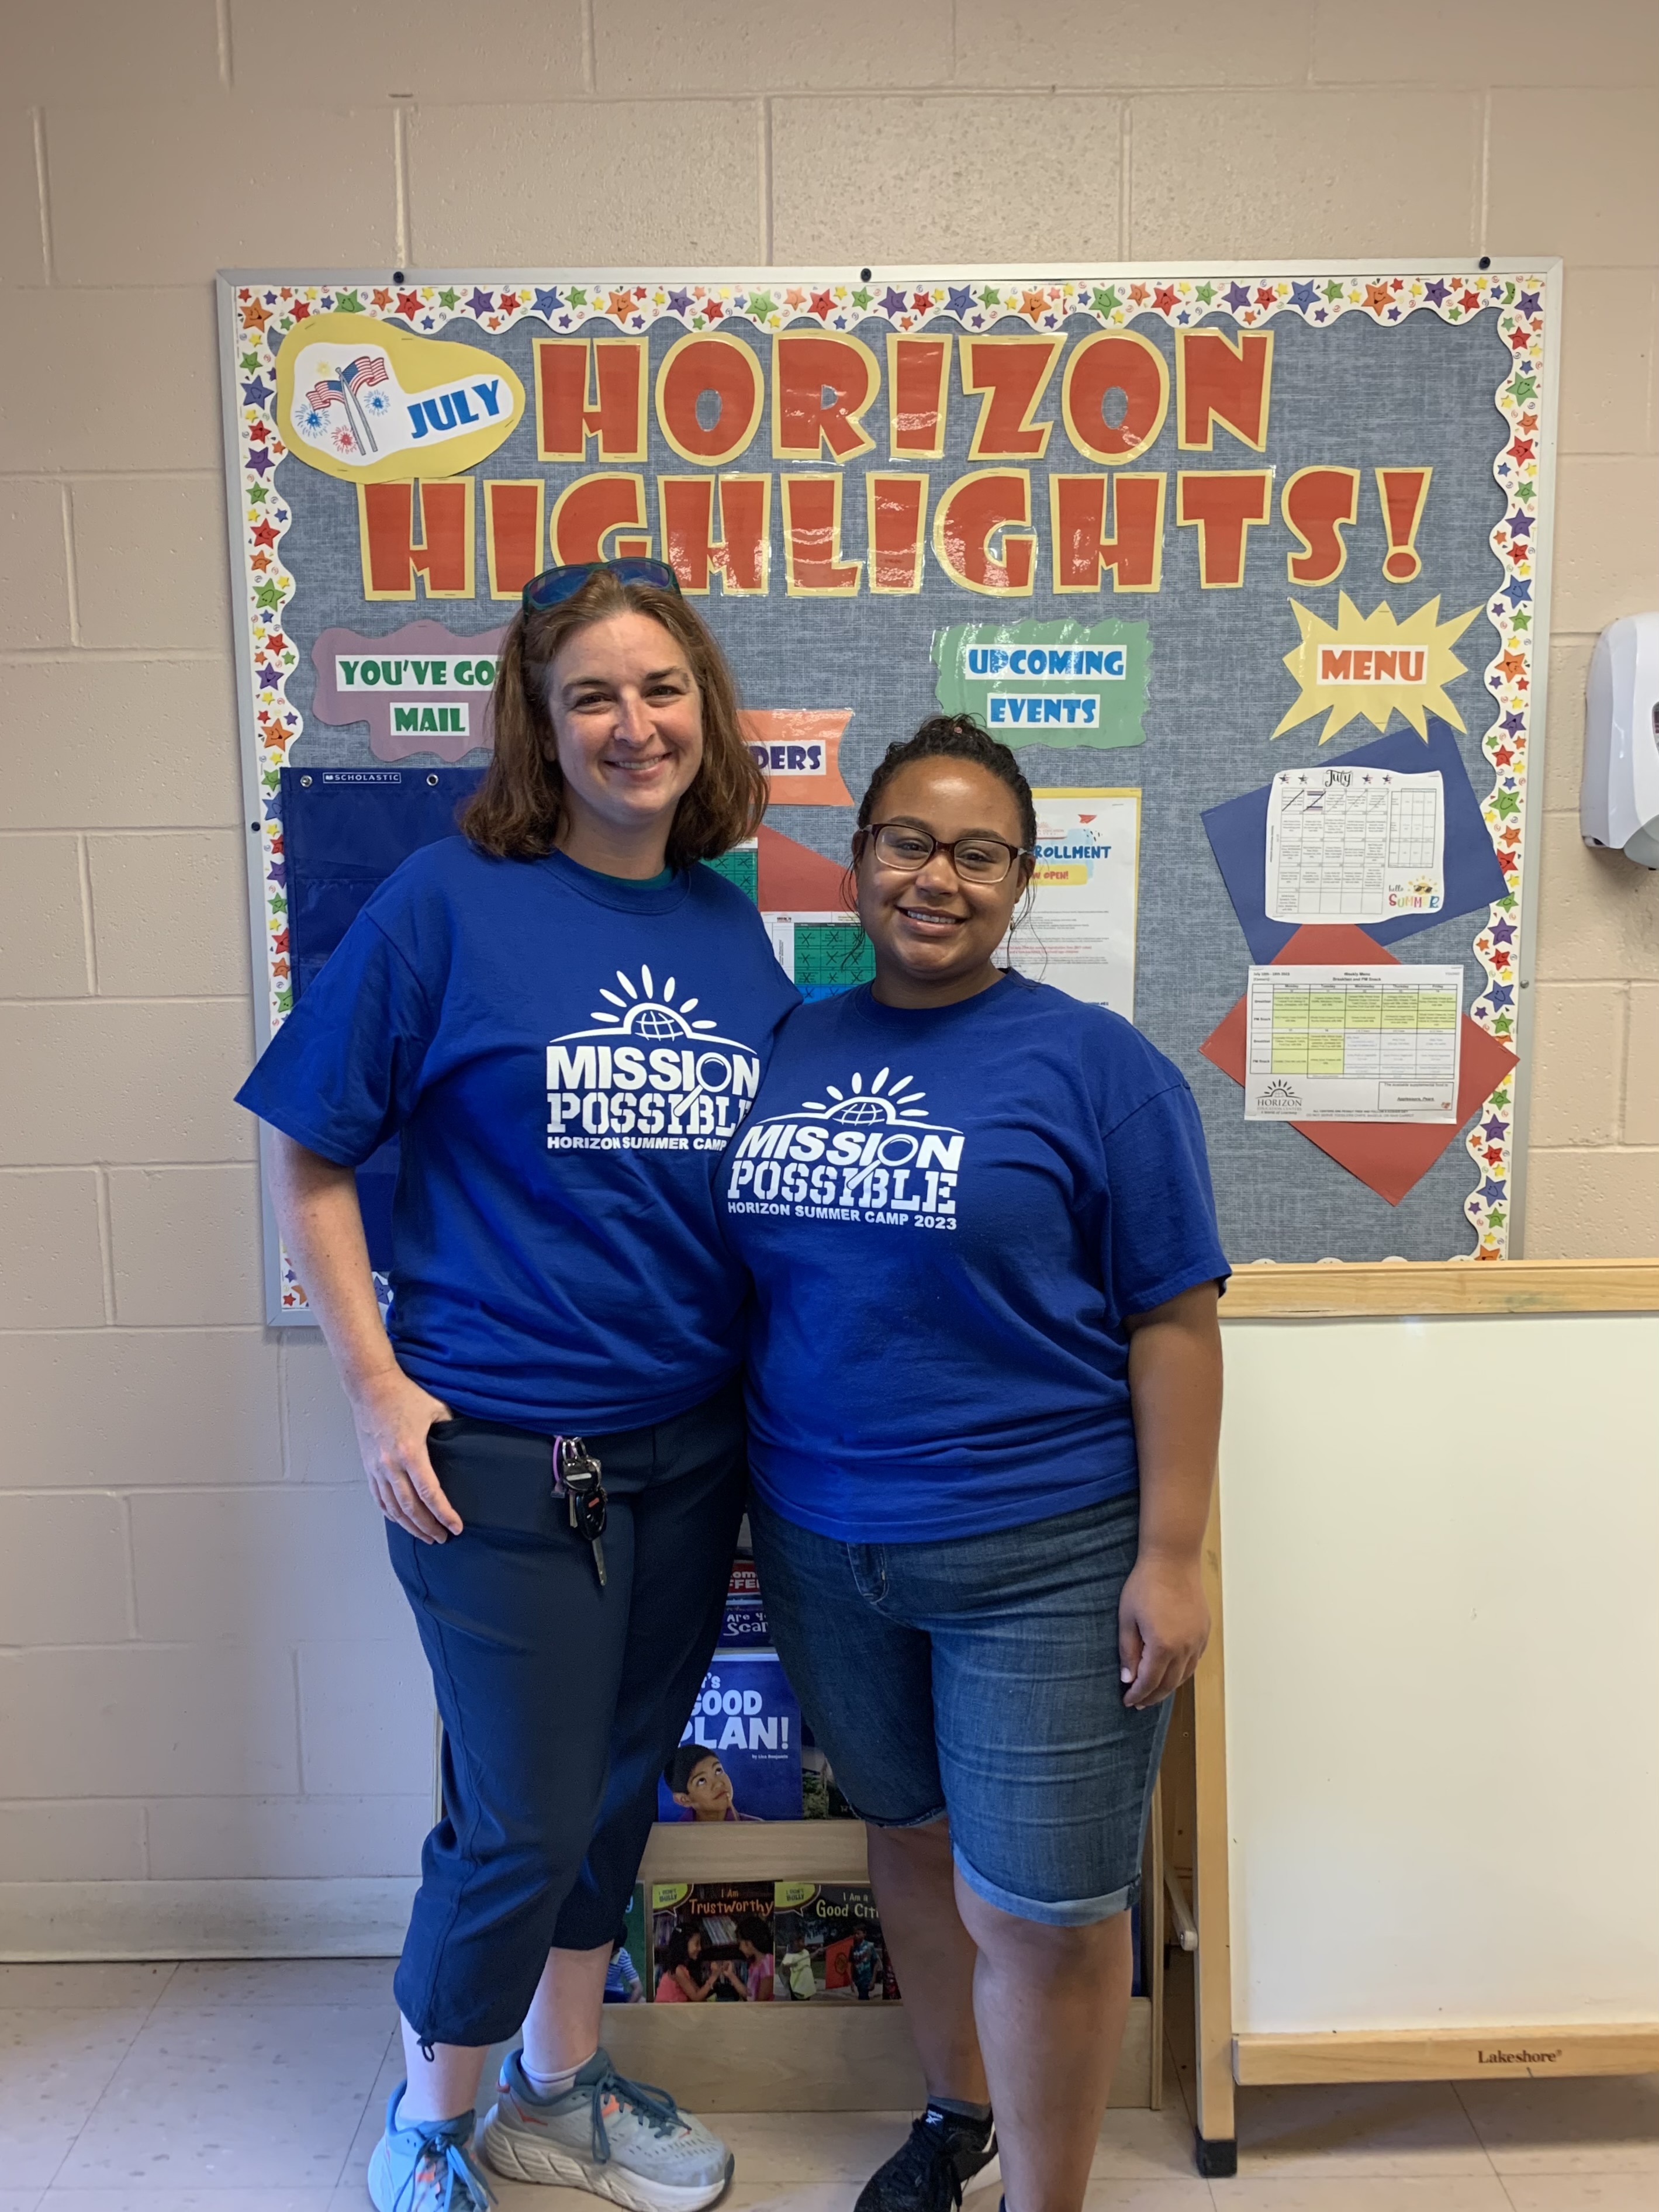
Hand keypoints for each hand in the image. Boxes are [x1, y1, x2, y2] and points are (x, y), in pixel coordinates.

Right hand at [349, 1365, 462, 1543]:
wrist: (371, 1386)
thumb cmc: (404, 1394)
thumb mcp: (437, 1408)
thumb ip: (452, 1428)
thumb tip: (466, 1442)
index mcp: (411, 1452)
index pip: (430, 1493)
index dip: (444, 1513)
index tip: (455, 1527)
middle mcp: (391, 1464)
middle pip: (410, 1507)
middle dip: (428, 1527)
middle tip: (442, 1538)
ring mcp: (377, 1467)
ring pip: (392, 1508)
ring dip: (409, 1525)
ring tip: (425, 1536)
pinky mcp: (368, 1466)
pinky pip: (379, 1498)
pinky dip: (390, 1514)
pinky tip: (401, 1521)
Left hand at [1117, 1548, 1208, 1708]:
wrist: (1173, 1560)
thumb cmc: (1145, 1585)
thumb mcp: (1127, 1618)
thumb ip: (1128, 1651)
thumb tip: (1128, 1679)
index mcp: (1163, 1646)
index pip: (1149, 1682)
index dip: (1137, 1694)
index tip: (1127, 1701)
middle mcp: (1184, 1648)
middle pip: (1169, 1684)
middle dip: (1153, 1696)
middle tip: (1139, 1703)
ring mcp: (1197, 1641)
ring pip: (1184, 1675)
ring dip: (1169, 1687)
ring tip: (1154, 1693)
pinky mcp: (1204, 1632)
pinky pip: (1194, 1661)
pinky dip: (1182, 1672)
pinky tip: (1172, 1672)